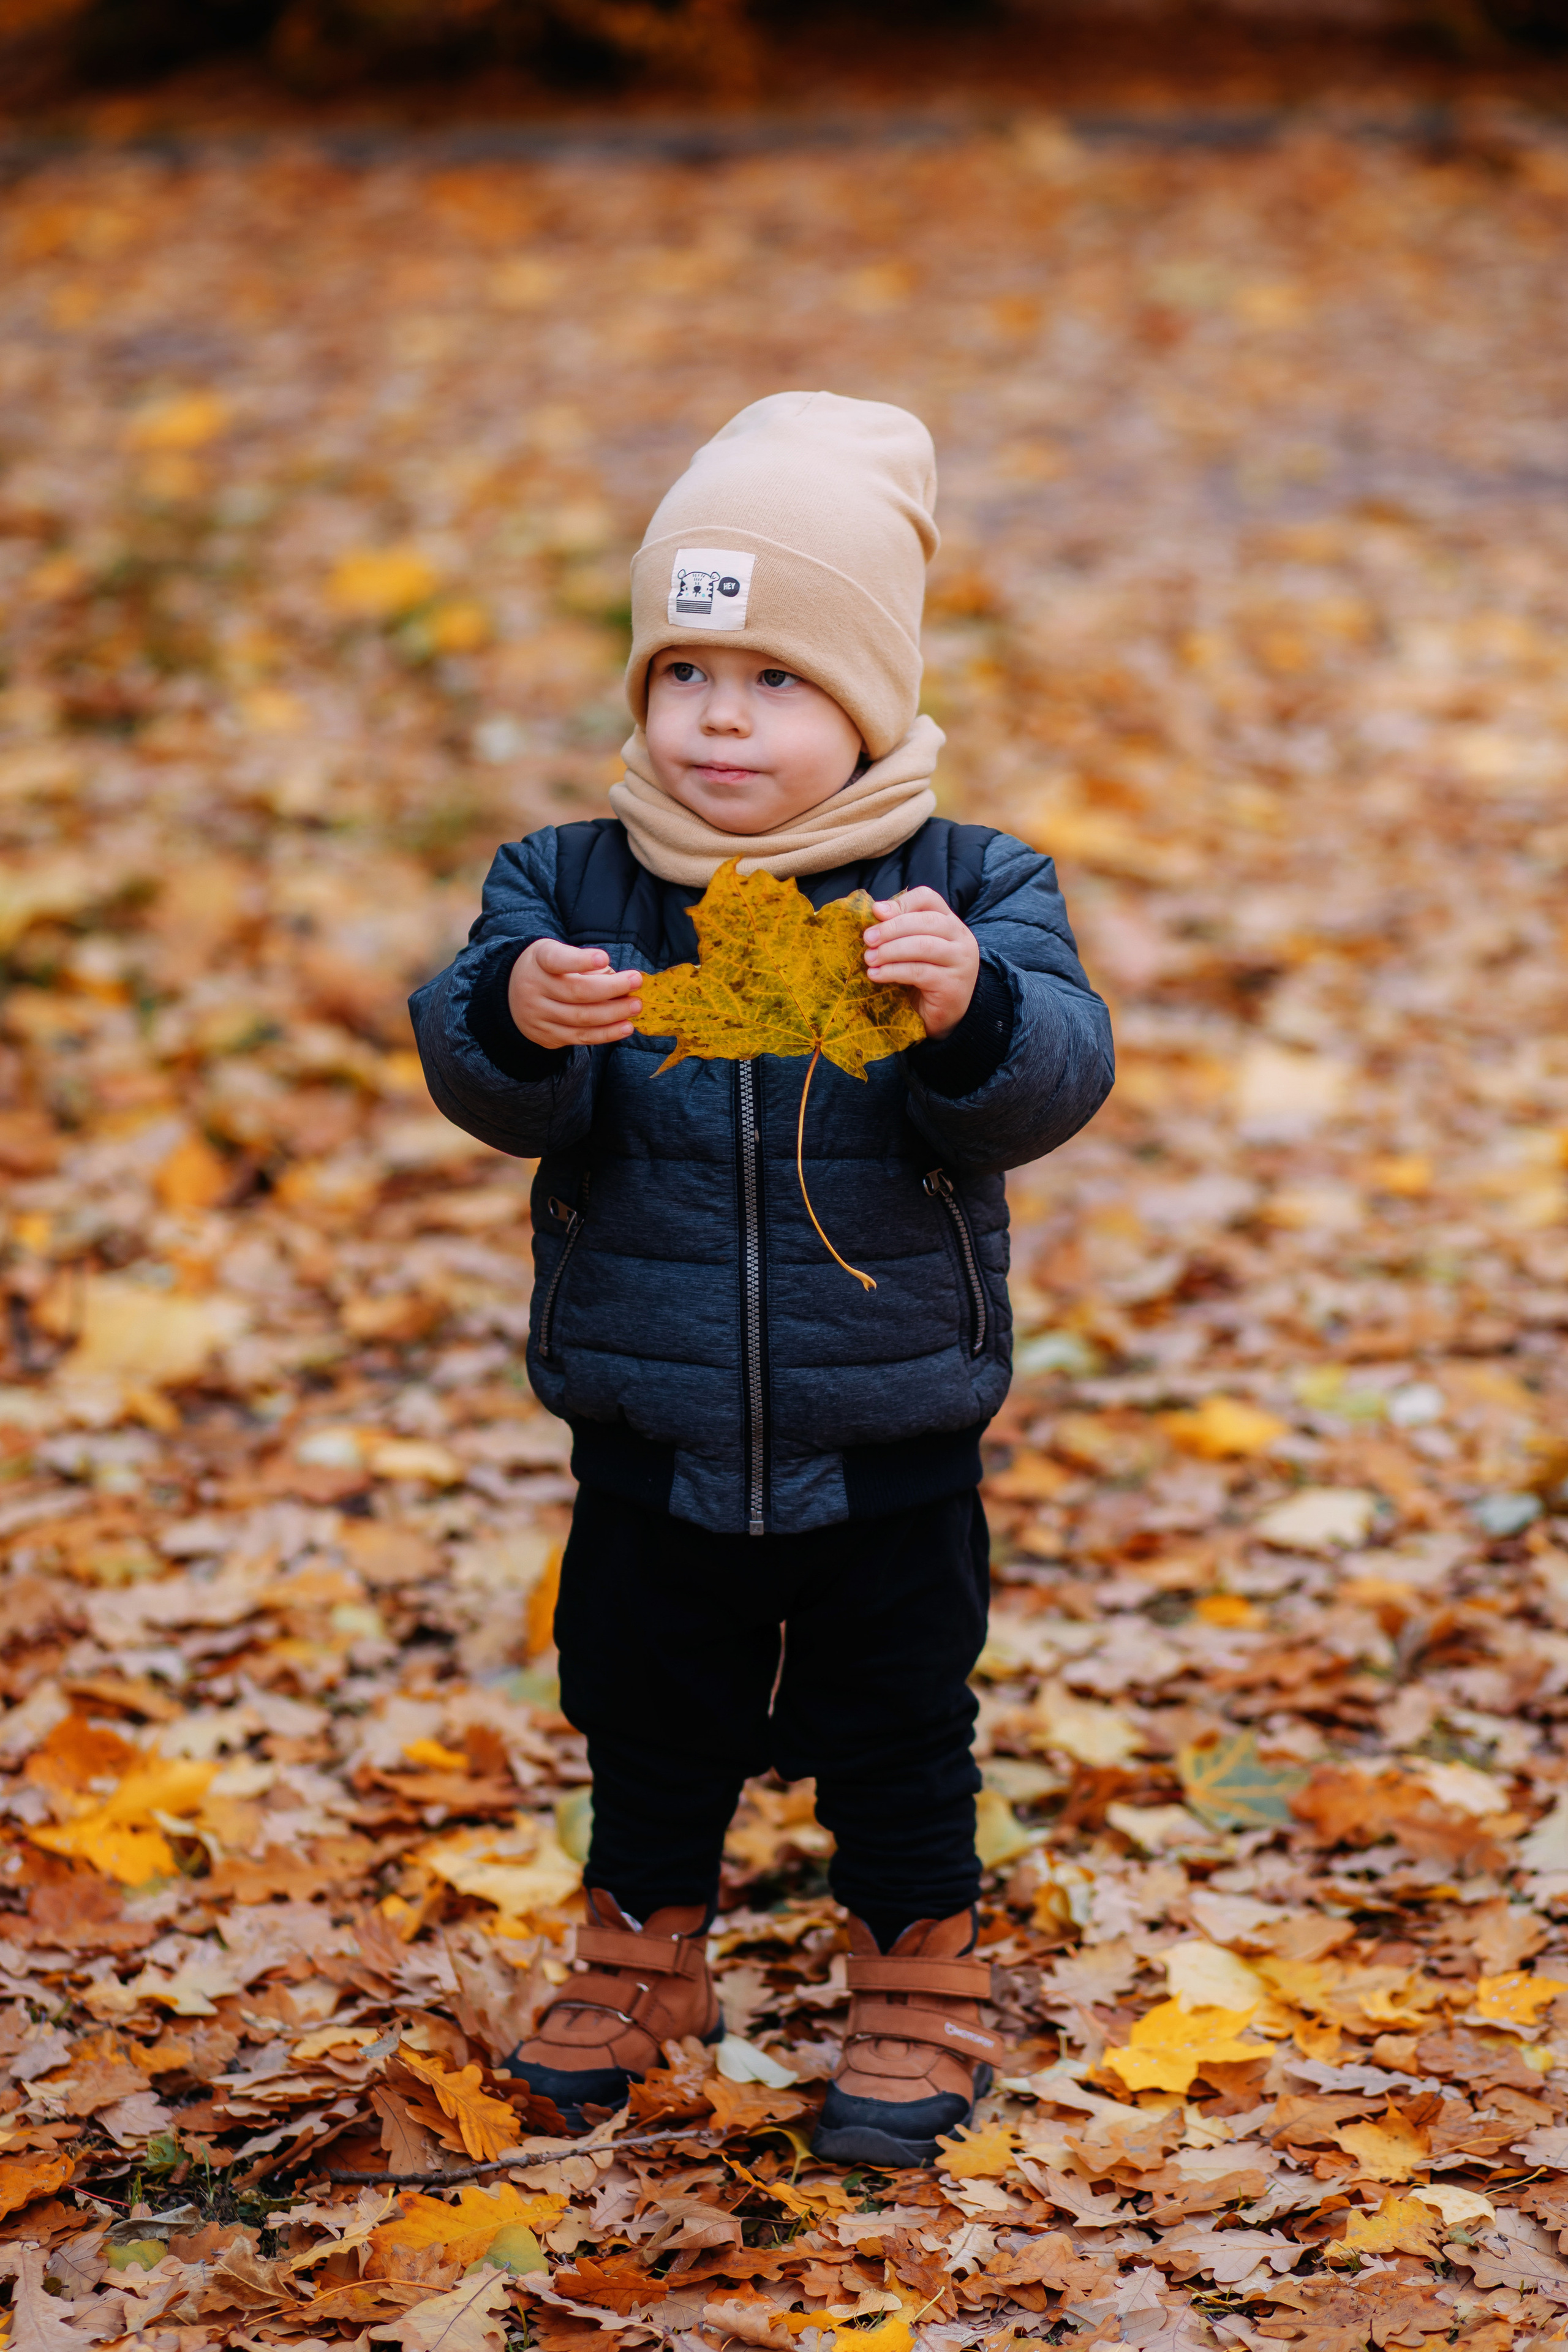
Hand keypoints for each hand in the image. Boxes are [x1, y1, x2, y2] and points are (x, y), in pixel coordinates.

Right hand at [507, 938, 642, 1049]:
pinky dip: (607, 1034)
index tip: (604, 958)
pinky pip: (580, 1038)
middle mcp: (533, 988)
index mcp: (539, 961)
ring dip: (614, 1014)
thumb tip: (622, 982)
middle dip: (612, 988)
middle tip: (636, 982)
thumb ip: (584, 964)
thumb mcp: (557, 954)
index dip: (580, 961)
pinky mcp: (546, 1036)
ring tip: (635, 1006)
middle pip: (577, 992)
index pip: (557, 960)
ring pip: (581, 1019)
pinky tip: (626, 1027)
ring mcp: (538, 1016)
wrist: (512, 994)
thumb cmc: (548, 969)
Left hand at [863, 886, 979, 1039]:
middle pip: (925, 921)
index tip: (877, 913)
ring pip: (922, 946)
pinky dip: (893, 972)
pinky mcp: (952, 985)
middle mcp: (961, 939)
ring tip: (869, 959)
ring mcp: (961, 962)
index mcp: (951, 923)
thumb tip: (877, 909)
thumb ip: (901, 930)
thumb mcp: (914, 950)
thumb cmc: (926, 979)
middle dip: (891, 928)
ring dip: (890, 951)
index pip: (929, 898)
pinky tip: (876, 975)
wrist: (948, 1017)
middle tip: (867, 939)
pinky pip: (918, 972)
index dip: (901, 903)